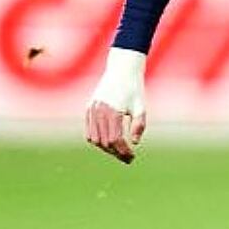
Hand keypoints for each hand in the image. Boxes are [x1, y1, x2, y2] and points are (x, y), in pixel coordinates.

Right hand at [84, 48, 147, 164]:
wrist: (121, 70)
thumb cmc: (134, 89)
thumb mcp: (140, 107)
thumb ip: (138, 125)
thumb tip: (134, 143)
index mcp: (112, 111)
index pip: (116, 139)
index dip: (124, 151)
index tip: (132, 157)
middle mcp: (99, 112)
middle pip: (104, 142)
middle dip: (116, 153)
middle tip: (128, 158)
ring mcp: (92, 110)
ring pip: (95, 139)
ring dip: (106, 148)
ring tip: (120, 151)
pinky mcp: (88, 109)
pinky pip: (89, 131)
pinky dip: (97, 140)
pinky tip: (110, 143)